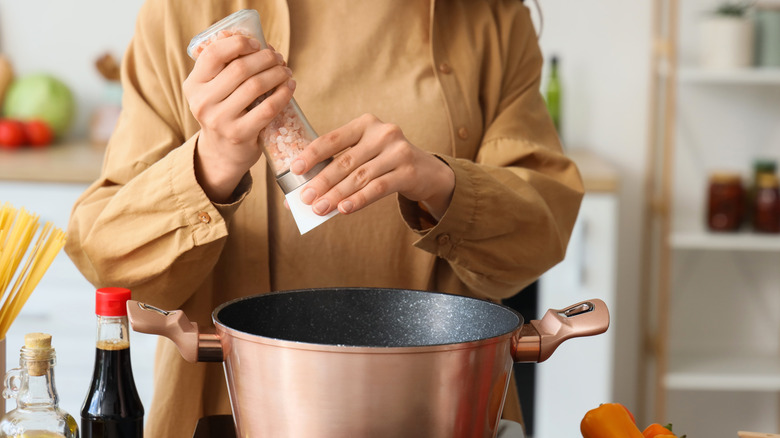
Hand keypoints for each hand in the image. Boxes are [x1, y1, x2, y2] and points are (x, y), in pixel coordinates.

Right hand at [183, 35, 294, 202]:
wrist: (222, 153)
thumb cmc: (223, 112)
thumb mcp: (214, 89)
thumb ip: (225, 65)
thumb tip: (248, 35)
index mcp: (193, 85)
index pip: (214, 54)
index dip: (239, 44)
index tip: (257, 44)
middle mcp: (202, 102)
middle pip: (240, 68)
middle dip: (265, 58)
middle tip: (278, 58)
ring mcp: (220, 120)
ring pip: (256, 86)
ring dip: (277, 74)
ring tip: (285, 70)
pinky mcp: (240, 134)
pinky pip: (268, 108)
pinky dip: (283, 94)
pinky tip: (290, 86)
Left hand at [289, 114, 454, 219]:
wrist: (427, 171)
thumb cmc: (386, 163)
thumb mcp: (365, 155)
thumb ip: (338, 167)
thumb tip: (304, 194)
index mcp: (365, 123)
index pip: (333, 138)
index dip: (312, 154)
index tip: (295, 169)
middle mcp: (383, 133)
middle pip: (345, 161)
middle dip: (322, 181)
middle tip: (305, 198)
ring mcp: (398, 151)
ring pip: (360, 177)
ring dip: (337, 195)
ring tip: (320, 208)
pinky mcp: (408, 171)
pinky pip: (378, 188)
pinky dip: (359, 200)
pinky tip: (343, 209)